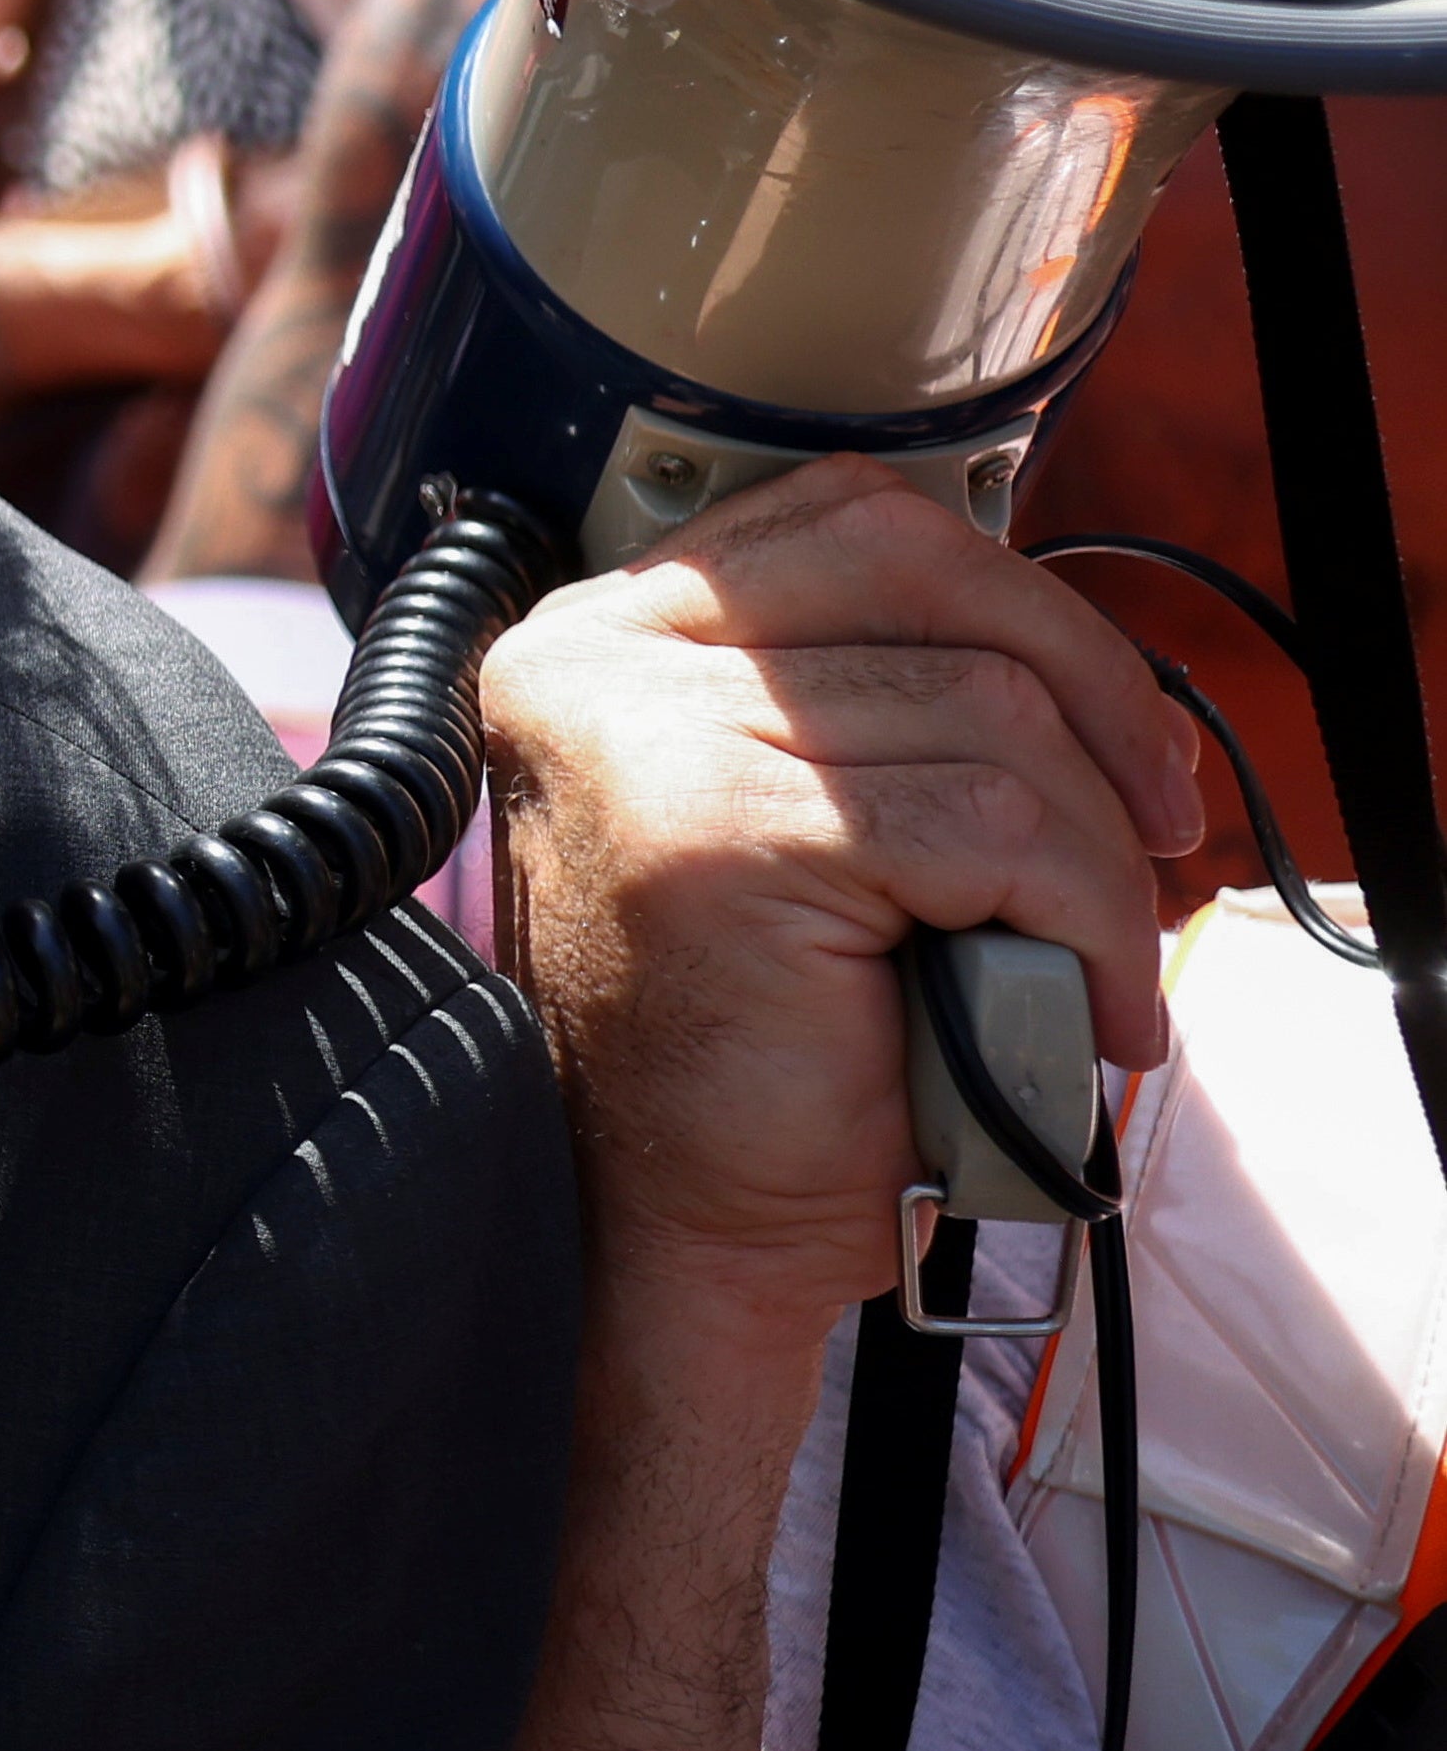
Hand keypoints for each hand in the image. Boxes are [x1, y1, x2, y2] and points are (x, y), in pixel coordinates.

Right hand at [483, 456, 1201, 1367]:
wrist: (672, 1227)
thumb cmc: (746, 1046)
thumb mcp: (792, 807)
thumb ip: (865, 694)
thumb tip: (1069, 657)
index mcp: (606, 635)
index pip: (859, 522)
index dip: (1022, 610)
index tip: (1113, 736)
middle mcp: (600, 657)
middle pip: (928, 571)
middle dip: (1093, 694)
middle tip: (1150, 835)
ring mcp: (650, 734)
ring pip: (987, 711)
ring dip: (1093, 858)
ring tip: (1089, 969)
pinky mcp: (723, 830)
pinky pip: (995, 825)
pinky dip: (1084, 920)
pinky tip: (1079, 1006)